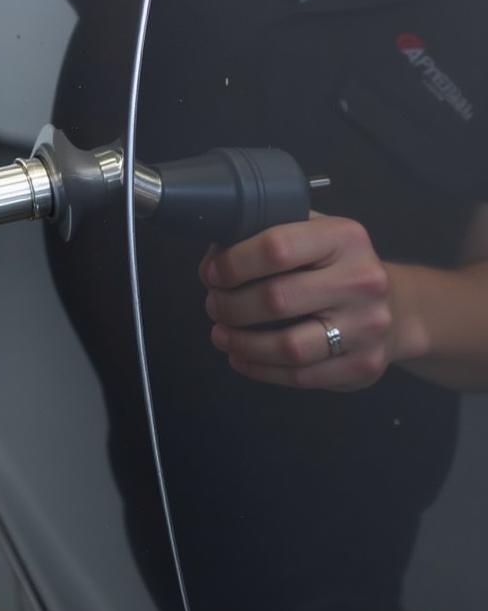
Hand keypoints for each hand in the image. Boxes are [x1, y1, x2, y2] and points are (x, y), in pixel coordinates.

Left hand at [200, 214, 393, 389]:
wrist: (398, 308)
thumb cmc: (336, 267)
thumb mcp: (310, 234)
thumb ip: (262, 237)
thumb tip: (212, 263)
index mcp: (344, 237)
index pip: (277, 247)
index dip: (234, 263)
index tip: (213, 274)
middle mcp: (362, 280)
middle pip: (276, 299)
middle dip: (230, 306)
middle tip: (213, 306)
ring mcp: (368, 327)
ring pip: (287, 346)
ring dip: (242, 343)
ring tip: (221, 335)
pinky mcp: (364, 365)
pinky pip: (300, 376)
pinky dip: (260, 369)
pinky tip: (241, 358)